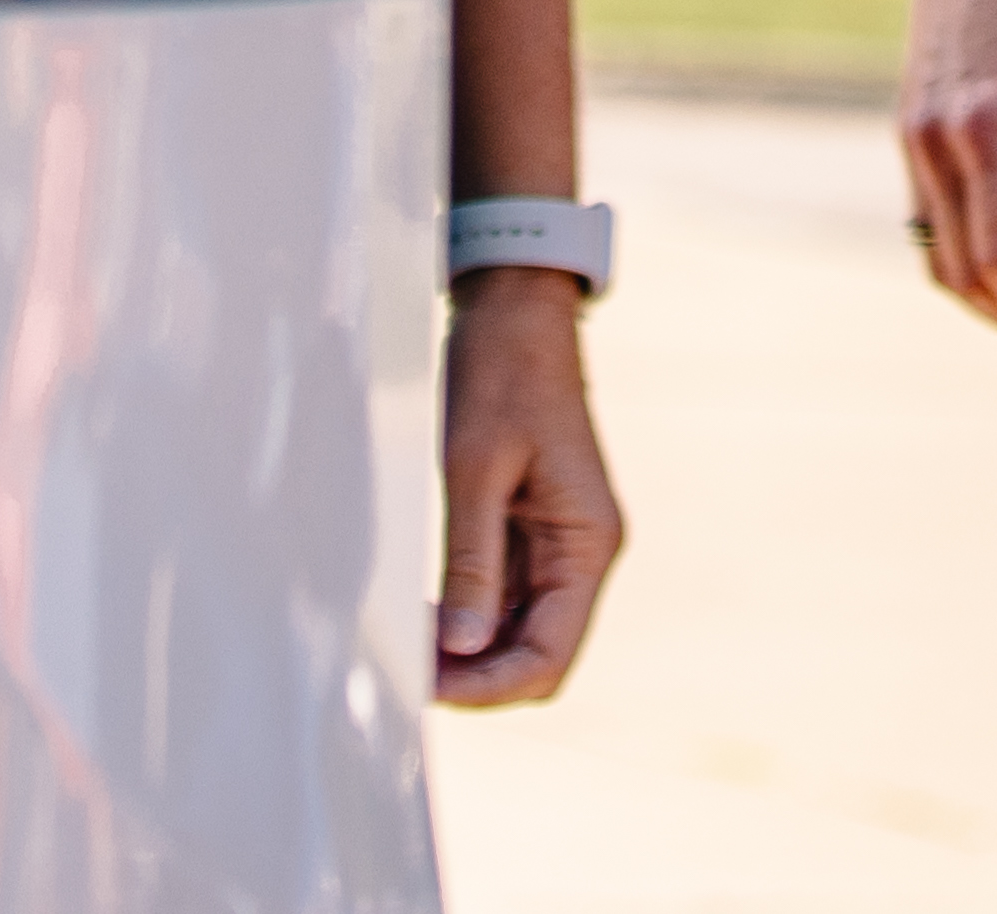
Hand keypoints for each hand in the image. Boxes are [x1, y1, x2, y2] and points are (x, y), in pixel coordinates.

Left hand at [433, 269, 621, 704]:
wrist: (515, 309)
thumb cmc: (501, 373)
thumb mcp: (475, 469)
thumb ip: (472, 563)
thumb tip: (463, 647)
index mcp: (588, 543)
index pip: (550, 655)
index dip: (490, 687)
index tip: (428, 686)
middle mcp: (583, 553)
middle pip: (539, 655)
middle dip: (478, 675)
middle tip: (408, 669)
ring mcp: (559, 544)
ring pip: (520, 632)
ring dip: (469, 650)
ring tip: (408, 644)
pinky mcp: (533, 530)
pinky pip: (506, 596)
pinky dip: (468, 615)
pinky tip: (425, 613)